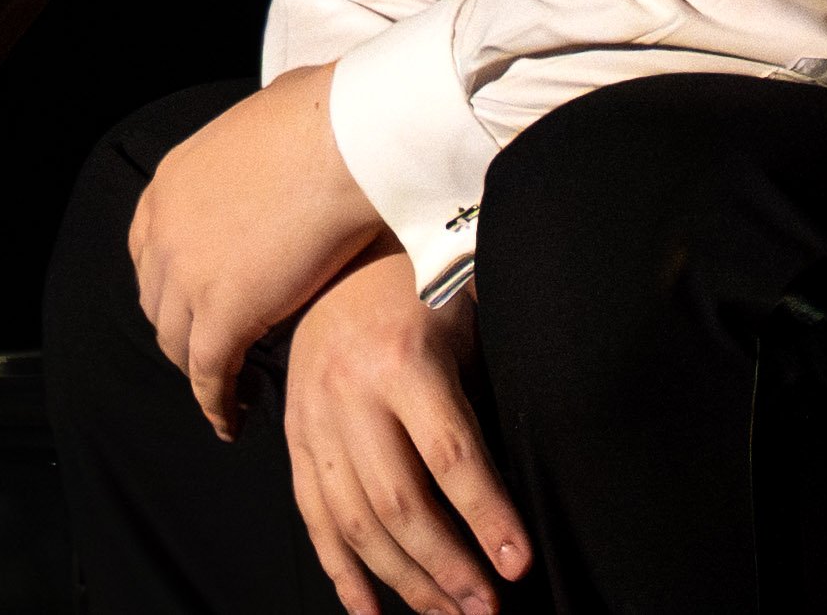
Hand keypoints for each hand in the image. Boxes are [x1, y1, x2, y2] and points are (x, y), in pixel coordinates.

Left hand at [127, 65, 384, 437]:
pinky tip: (236, 418)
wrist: (346, 138)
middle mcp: (163, 232)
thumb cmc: (328, 115)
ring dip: (202, 371)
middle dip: (184, 329)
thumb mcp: (266, 119)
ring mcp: (185, 276)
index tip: (199, 302)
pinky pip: (209, 376)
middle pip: (159, 301)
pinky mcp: (221, 315)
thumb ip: (257, 150)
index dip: (173, 283)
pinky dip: (218, 403)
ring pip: (179, 345)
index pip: (150, 250)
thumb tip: (285, 139)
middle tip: (219, 350)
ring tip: (231, 391)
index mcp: (170, 185)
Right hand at [285, 244, 529, 614]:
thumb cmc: (424, 281)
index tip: (519, 564)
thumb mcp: (466, 318)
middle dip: (449, 568)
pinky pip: (313, 515)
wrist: (339, 247)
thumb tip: (533, 474)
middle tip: (487, 610)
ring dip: (406, 582)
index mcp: (404, 358)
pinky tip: (373, 613)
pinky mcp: (293, 433)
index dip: (488, 517)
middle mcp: (350, 391)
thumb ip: (483, 391)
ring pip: (355, 522)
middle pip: (400, 504)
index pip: (452, 457)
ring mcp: (313, 416)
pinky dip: (342, 571)